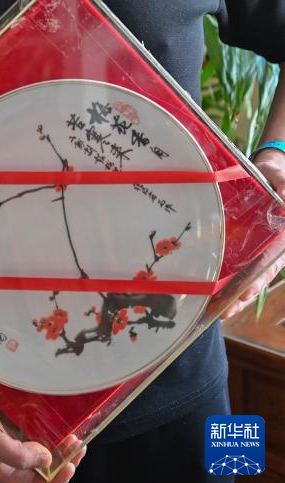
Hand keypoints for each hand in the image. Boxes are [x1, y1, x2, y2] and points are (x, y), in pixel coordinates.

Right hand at [0, 373, 84, 482]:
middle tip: (77, 445)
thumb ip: (16, 455)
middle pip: (38, 466)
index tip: (70, 466)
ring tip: (72, 433)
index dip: (53, 481)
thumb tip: (46, 460)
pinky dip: (45, 423)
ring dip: (57, 441)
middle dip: (61, 459)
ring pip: (38, 444)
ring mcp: (5, 432)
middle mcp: (4, 453)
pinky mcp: (6, 413)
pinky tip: (55, 417)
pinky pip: (31, 424)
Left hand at [220, 149, 284, 318]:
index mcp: (279, 242)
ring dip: (228, 293)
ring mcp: (250, 248)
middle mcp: (265, 249)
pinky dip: (219, 276)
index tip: (246, 293)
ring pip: (240, 276)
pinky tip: (204, 289)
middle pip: (253, 279)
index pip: (269, 267)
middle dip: (239, 297)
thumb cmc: (278, 178)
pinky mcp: (236, 243)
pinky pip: (227, 262)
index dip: (257, 282)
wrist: (268, 172)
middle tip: (224, 311)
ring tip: (213, 310)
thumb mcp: (282, 180)